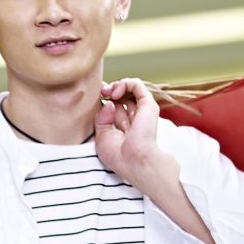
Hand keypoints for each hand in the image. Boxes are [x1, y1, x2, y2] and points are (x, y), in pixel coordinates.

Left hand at [94, 78, 172, 192]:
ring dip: (116, 85)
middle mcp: (132, 117)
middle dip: (108, 90)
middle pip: (120, 96)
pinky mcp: (148, 104)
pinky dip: (125, 83)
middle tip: (100, 91)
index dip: (104, 98)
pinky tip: (116, 92)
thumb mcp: (102, 137)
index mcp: (122, 126)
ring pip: (130, 89)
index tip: (95, 96)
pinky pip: (137, 85)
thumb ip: (102, 119)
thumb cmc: (118, 155)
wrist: (133, 160)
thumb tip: (108, 103)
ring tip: (107, 91)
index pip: (113, 106)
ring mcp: (141, 110)